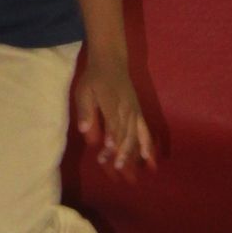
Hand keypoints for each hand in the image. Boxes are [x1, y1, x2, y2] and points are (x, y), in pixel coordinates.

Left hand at [73, 52, 155, 172]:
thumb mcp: (84, 90)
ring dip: (132, 153)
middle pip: (125, 133)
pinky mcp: (139, 113)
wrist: (112, 62)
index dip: (111, 139)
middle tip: (117, 168)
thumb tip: (83, 128)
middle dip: (122, 152)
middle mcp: (126, 109)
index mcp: (112, 103)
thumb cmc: (94, 79)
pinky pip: (145, 131)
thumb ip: (85, 110)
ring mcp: (135, 112)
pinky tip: (148, 160)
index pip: (113, 125)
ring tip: (128, 170)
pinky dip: (147, 146)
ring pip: (135, 135)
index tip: (107, 153)